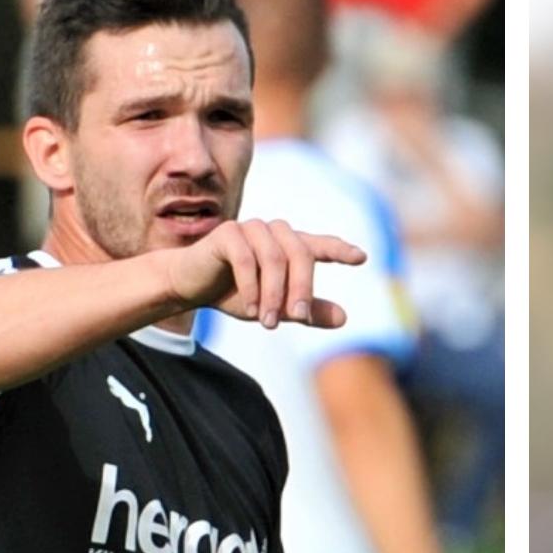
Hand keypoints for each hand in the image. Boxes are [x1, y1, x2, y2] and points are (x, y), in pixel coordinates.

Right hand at [165, 218, 366, 328]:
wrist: (191, 285)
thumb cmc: (236, 293)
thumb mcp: (276, 307)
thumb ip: (308, 311)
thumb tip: (344, 318)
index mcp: (289, 247)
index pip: (320, 245)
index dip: (340, 250)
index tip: (362, 258)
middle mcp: (274, 233)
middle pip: (300, 255)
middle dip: (302, 289)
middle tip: (299, 318)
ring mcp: (251, 229)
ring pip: (274, 259)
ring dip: (274, 294)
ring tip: (268, 323)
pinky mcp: (228, 233)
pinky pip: (246, 259)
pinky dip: (252, 286)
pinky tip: (252, 309)